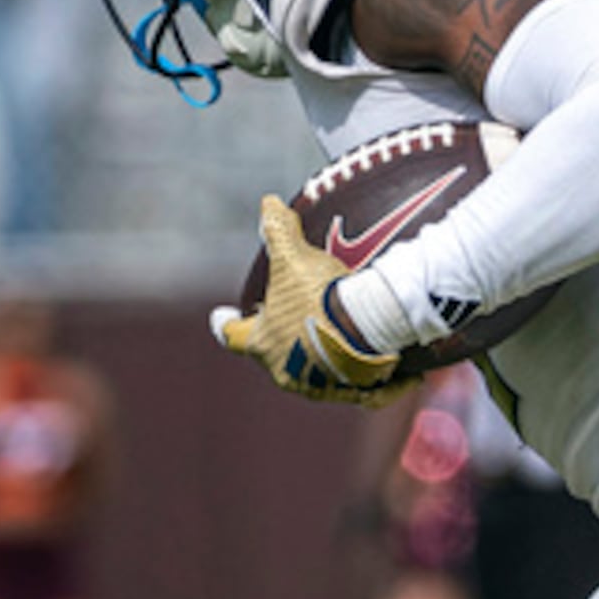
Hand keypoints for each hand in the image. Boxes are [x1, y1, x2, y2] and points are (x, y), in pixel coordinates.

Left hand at [213, 196, 410, 405]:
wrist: (371, 327)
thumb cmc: (322, 294)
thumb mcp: (294, 256)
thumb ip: (277, 230)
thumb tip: (267, 204)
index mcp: (263, 344)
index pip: (233, 335)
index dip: (225, 324)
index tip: (220, 317)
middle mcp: (286, 372)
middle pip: (275, 355)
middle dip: (280, 340)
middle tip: (289, 321)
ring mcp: (321, 387)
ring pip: (316, 372)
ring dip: (321, 356)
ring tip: (336, 338)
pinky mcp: (358, 394)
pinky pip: (360, 386)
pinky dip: (367, 375)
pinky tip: (379, 362)